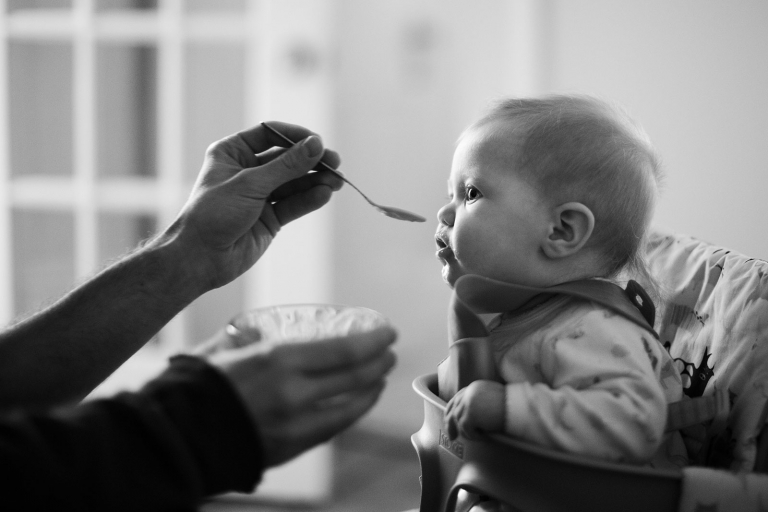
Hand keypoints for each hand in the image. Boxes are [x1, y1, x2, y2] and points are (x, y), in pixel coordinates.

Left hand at [159, 121, 342, 290]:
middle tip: (335, 162)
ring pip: (294, 183)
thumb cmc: (213, 214)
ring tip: (337, 182)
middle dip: (311, 161)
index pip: (270, 134)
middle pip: (287, 159)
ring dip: (315, 181)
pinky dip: (309, 199)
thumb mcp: (250, 184)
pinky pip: (294, 204)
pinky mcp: (270, 218)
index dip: (295, 136)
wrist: (200, 257)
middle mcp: (247, 171)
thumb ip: (286, 166)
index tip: (318, 142)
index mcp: (233, 153)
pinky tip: (324, 195)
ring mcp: (260, 195)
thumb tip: (316, 145)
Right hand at [203, 325, 396, 466]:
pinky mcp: (291, 448)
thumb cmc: (191, 389)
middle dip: (379, 363)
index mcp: (278, 360)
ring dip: (371, 390)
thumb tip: (260, 330)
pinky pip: (332, 429)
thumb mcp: (219, 348)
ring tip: (379, 378)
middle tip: (389, 353)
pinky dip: (351, 413)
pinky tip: (355, 404)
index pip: (345, 350)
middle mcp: (295, 393)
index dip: (374, 340)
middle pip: (356, 378)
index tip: (388, 332)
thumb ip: (246, 337)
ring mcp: (296, 425)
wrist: (173, 440)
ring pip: (351, 408)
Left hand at [445, 380, 504, 439]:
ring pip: (459, 422)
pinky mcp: (470, 414)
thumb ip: (479, 402)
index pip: (457, 399)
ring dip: (468, 432)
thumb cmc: (510, 405)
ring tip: (479, 437)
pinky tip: (484, 437)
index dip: (451, 411)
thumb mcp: (492, 398)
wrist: (517, 407)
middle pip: (453, 410)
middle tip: (452, 436)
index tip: (450, 421)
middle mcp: (468, 393)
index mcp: (473, 387)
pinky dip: (473, 435)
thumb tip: (471, 416)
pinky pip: (466, 429)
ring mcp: (468, 403)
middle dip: (450, 424)